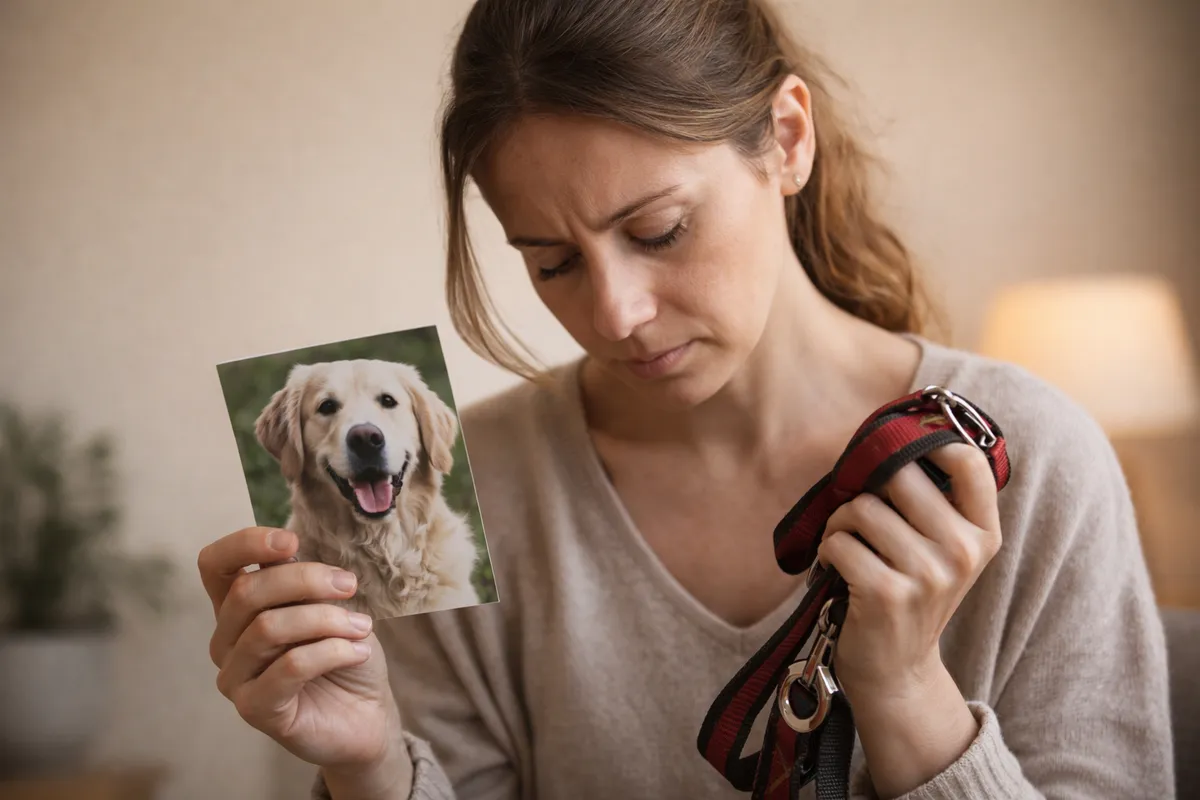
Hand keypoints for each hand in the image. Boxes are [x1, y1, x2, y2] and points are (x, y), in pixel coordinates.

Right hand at [198, 527, 411, 798]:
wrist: (366, 714)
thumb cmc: (344, 654)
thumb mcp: (330, 606)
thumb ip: (304, 584)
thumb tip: (291, 554)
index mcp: (238, 608)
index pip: (215, 565)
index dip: (246, 544)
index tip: (292, 542)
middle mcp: (226, 640)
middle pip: (247, 591)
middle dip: (306, 579)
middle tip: (349, 585)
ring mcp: (235, 677)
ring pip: (269, 627)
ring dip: (326, 619)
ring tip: (361, 627)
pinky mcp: (254, 708)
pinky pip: (289, 666)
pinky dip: (331, 651)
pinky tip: (358, 652)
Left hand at [815, 442, 1001, 699]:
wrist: (897, 671)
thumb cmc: (909, 593)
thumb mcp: (940, 549)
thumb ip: (931, 500)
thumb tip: (887, 434)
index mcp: (982, 532)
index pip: (968, 461)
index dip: (926, 443)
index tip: (895, 451)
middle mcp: (963, 551)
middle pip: (898, 474)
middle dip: (864, 488)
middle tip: (859, 517)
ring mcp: (928, 574)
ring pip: (861, 508)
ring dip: (839, 524)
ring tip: (847, 549)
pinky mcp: (887, 593)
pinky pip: (839, 542)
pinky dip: (827, 552)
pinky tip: (836, 570)